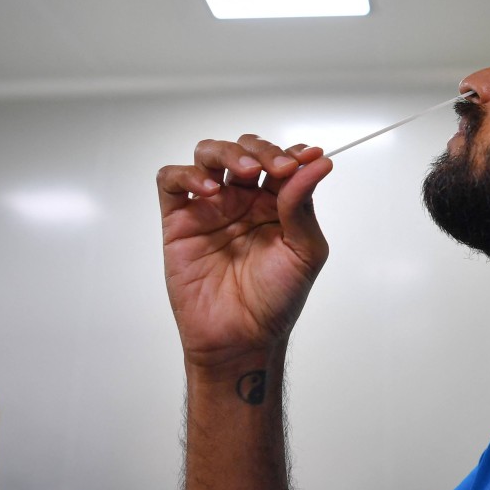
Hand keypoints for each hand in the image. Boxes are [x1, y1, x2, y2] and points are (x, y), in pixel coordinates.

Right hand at [157, 135, 332, 369]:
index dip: (292, 154)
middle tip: (276, 168)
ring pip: (209, 155)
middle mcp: (243, 200)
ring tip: (244, 172)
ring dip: (227, 153)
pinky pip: (172, 182)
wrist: (242, 339)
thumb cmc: (276, 301)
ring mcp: (210, 208)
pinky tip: (208, 190)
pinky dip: (186, 175)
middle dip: (262, 150)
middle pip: (245, 150)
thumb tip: (317, 163)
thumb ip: (303, 206)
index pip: (281, 162)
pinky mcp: (180, 221)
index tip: (306, 158)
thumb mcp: (305, 252)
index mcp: (276, 204)